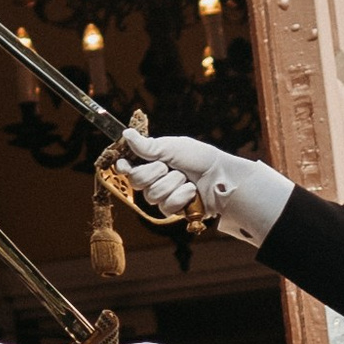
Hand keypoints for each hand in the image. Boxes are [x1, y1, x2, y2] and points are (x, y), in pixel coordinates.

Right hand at [112, 130, 290, 245]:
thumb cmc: (199, 158)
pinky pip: (166, 207)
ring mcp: (163, 195)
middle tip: (171, 167)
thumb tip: (126, 133)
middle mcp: (154, 178)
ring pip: (152, 195)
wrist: (221, 178)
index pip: (127, 165)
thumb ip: (148, 146)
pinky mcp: (173, 209)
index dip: (123, 166)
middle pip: (136, 181)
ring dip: (173, 184)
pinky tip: (192, 192)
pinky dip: (182, 197)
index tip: (124, 165)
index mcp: (152, 160)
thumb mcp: (173, 148)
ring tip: (187, 179)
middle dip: (156, 172)